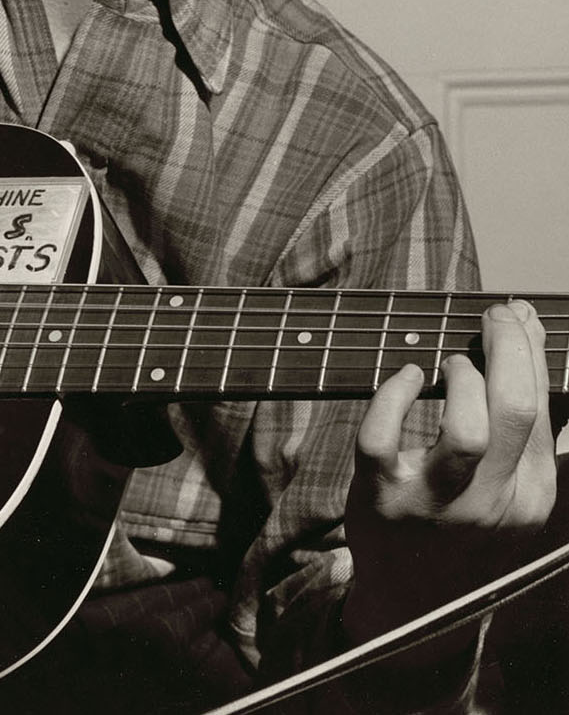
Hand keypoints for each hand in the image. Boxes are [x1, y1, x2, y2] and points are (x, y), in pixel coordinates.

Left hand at [344, 299, 556, 646]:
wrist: (411, 605)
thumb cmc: (464, 527)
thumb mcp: (512, 486)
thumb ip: (525, 421)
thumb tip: (529, 337)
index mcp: (528, 496)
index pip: (540, 409)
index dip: (528, 350)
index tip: (514, 316)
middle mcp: (490, 501)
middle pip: (513, 410)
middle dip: (507, 346)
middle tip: (492, 316)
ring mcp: (435, 502)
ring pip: (465, 429)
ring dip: (461, 379)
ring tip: (451, 364)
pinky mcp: (381, 498)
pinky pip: (382, 438)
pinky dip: (392, 395)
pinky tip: (406, 377)